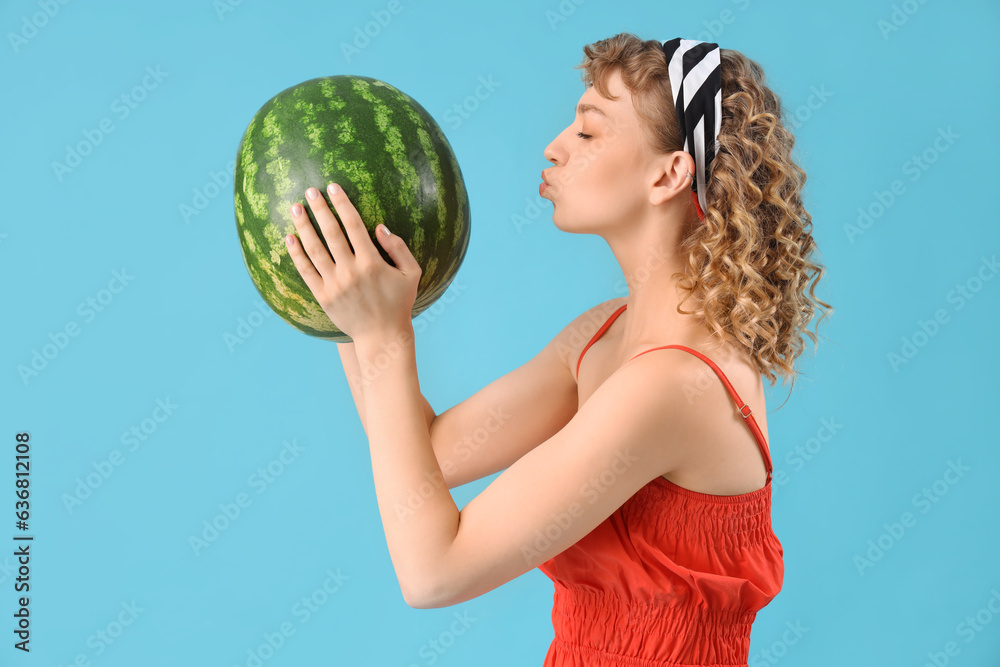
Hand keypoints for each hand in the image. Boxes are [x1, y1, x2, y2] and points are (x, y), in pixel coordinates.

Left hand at [284, 183, 420, 341]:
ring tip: (296, 208)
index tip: (333, 188)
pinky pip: (306, 271)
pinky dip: (296, 254)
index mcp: (372, 262)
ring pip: (315, 249)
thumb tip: (379, 227)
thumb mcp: (411, 273)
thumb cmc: (399, 302)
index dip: (342, 204)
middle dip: (320, 209)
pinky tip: (289, 237)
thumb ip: (398, 247)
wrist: (382, 336)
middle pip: (331, 233)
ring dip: (304, 226)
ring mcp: (335, 284)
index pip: (353, 225)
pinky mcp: (323, 296)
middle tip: (310, 191)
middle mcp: (351, 271)